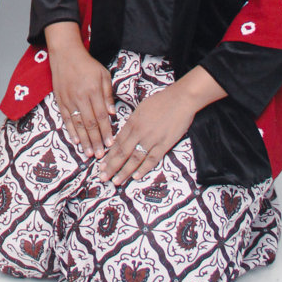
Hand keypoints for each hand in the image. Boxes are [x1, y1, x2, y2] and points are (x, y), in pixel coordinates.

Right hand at [45, 21, 114, 157]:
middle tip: (100, 156)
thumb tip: (112, 114)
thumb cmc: (87, 64)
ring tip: (89, 153)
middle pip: (89, 123)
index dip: (106, 131)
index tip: (111, 144)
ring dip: (84, 140)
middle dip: (96, 141)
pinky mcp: (60, 100)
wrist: (65, 54)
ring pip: (77, 124)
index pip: (101, 115)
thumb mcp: (103, 75)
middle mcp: (80, 97)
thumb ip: (107, 94)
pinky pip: (66, 119)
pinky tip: (75, 141)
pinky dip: (71, 131)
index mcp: (93, 90)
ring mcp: (68, 99)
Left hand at [99, 66, 225, 186]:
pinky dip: (143, 169)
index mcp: (132, 122)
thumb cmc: (161, 101)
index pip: (118, 142)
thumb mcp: (141, 108)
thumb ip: (132, 122)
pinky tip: (136, 177)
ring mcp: (152, 139)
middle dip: (112, 166)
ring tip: (116, 181)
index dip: (109, 155)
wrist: (181, 99)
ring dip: (124, 171)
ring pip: (135, 158)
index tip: (101, 164)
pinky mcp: (165, 144)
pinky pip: (152, 159)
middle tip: (103, 177)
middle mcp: (139, 132)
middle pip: (123, 152)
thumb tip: (124, 134)